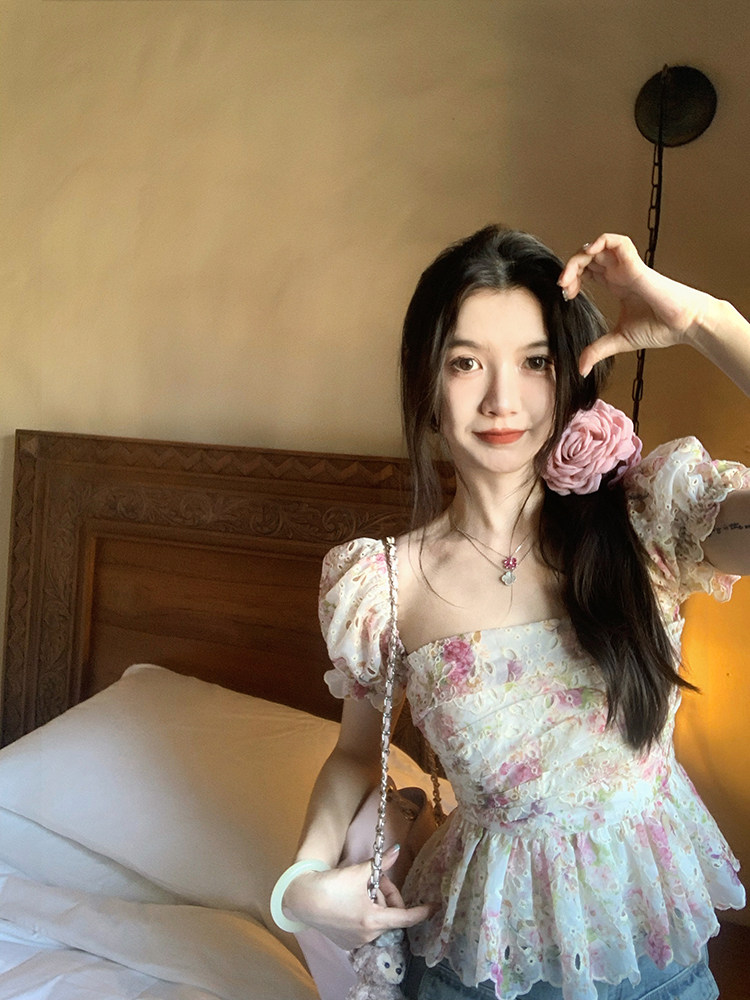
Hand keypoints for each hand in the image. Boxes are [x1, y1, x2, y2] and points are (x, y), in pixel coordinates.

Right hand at [282, 845, 433, 949]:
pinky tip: (350, 901)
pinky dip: (363, 914)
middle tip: (374, 878)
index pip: (406, 917)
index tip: (434, 908)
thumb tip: (397, 850)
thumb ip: (382, 864)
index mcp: (374, 920)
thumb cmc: (333, 885)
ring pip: (376, 919)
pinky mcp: (345, 943)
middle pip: (388, 912)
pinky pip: (363, 927)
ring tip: (359, 887)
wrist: (303, 899)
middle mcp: (368, 935)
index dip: (421, 912)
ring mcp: (356, 942)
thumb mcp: (360, 872)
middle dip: (385, 894)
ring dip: (373, 903)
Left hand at [558, 233, 711, 376]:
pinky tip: (590, 253)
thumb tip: (581, 369)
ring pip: (597, 247)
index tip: (567, 295)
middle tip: (563, 287)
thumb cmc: (659, 327)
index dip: (572, 278)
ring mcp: (627, 267)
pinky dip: (601, 241)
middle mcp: (619, 272)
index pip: (587, 270)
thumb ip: (597, 351)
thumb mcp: (619, 340)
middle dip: (570, 268)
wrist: (684, 325)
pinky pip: (617, 242)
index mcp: (616, 284)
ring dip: (579, 256)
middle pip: (588, 257)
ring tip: (570, 277)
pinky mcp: (635, 266)